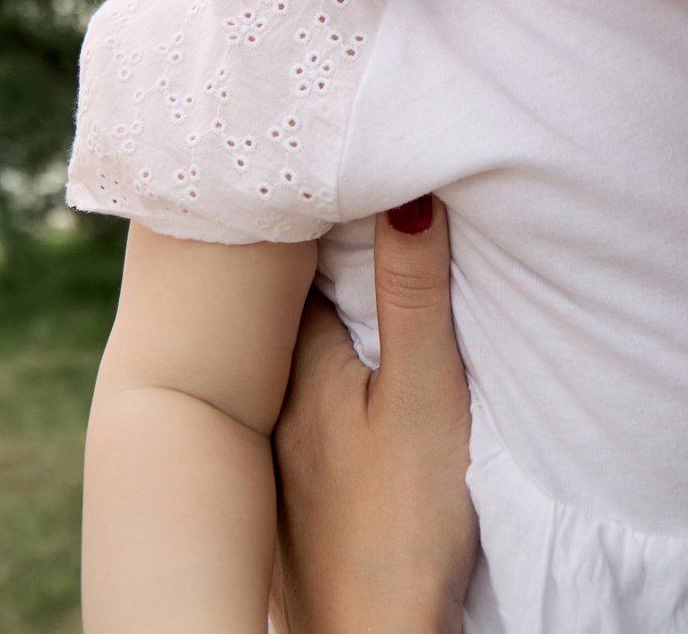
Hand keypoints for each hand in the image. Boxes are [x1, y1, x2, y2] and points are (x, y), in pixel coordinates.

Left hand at [272, 197, 475, 633]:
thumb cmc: (397, 527)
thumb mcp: (424, 397)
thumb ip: (415, 295)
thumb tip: (405, 190)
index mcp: (291, 360)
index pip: (297, 257)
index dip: (326, 206)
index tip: (354, 159)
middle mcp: (264, 394)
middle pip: (291, 299)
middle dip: (319, 252)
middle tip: (361, 189)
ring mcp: (272, 443)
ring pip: (292, 347)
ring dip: (319, 310)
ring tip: (359, 260)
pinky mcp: (294, 484)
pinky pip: (299, 393)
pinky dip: (320, 364)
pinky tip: (348, 366)